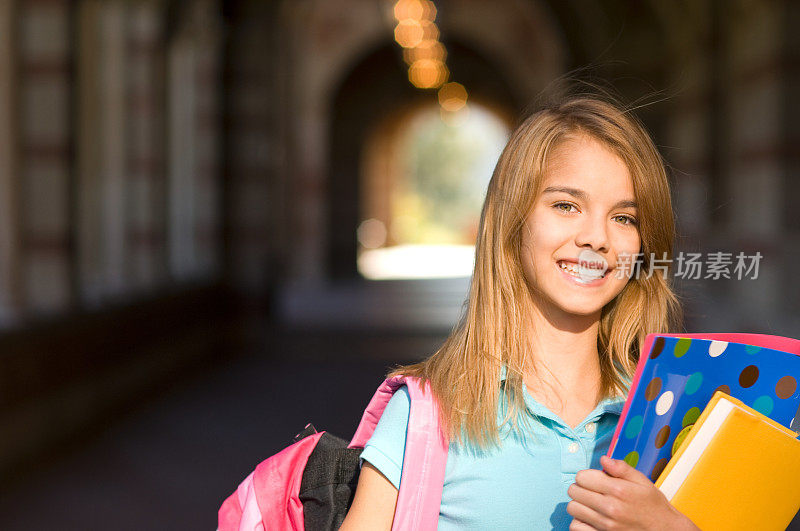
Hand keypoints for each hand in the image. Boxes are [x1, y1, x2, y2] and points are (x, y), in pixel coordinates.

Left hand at [566, 455, 699, 530]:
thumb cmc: (653, 506)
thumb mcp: (643, 482)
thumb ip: (622, 468)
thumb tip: (603, 459)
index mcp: (618, 490)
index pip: (582, 477)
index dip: (586, 476)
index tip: (594, 480)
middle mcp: (610, 507)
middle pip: (574, 491)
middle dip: (581, 488)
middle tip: (591, 491)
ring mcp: (605, 524)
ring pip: (573, 508)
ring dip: (579, 504)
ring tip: (590, 504)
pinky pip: (576, 527)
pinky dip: (579, 522)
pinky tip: (589, 518)